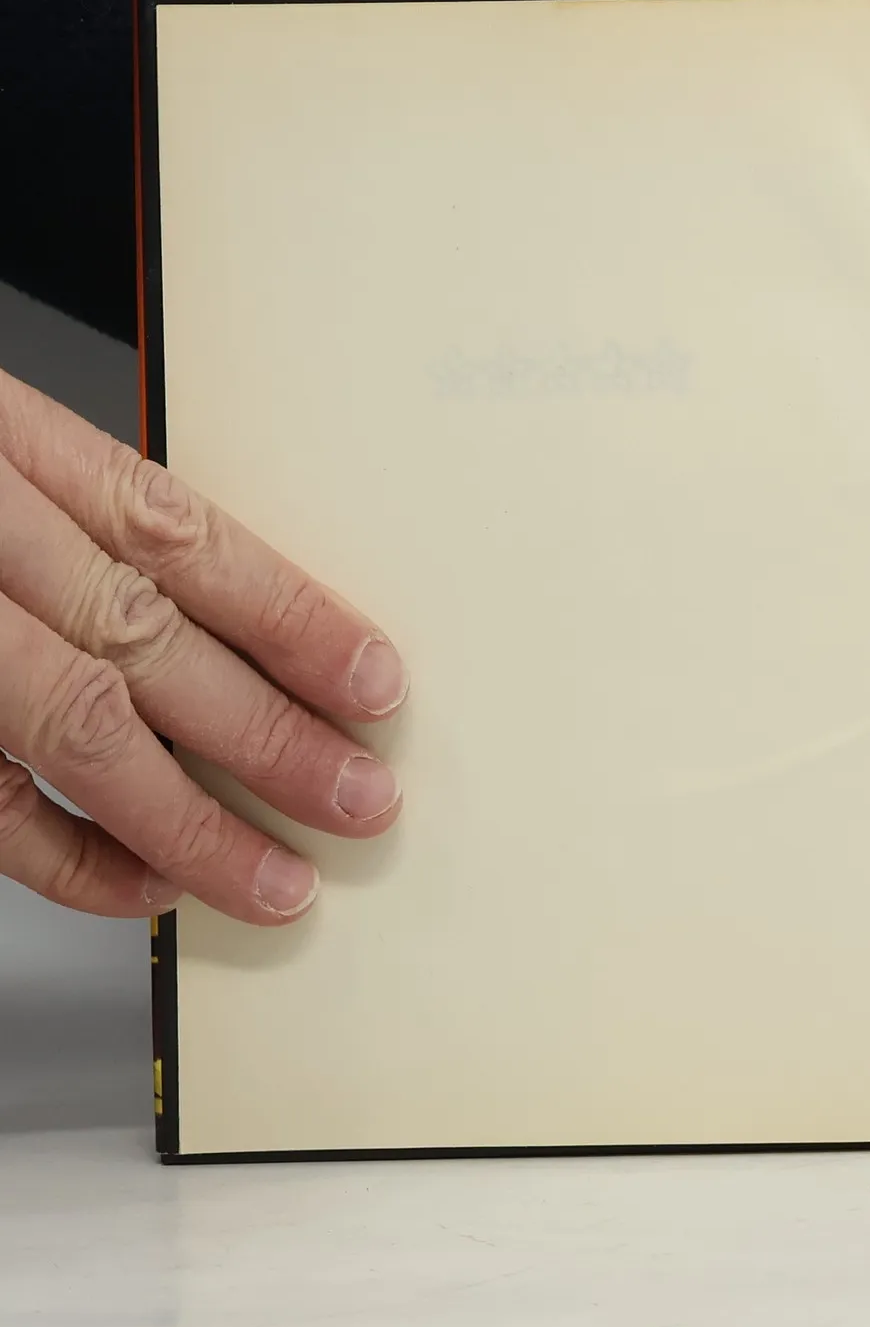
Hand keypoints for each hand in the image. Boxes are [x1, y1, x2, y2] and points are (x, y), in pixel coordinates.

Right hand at [0, 368, 404, 923]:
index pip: (179, 533)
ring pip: (73, 728)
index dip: (290, 612)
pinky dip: (65, 854)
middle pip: (146, 639)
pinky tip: (142, 883)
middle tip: (361, 800)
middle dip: (269, 733)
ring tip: (277, 879)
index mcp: (1, 444)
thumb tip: (224, 627)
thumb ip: (67, 515)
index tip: (376, 679)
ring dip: (189, 818)